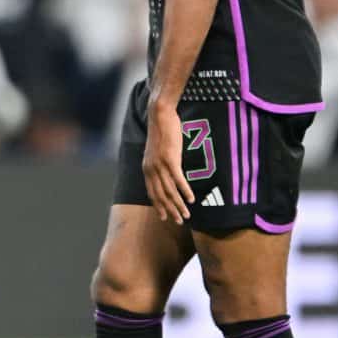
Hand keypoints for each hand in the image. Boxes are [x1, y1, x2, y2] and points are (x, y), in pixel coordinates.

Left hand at [142, 101, 192, 224]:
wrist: (159, 115)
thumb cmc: (161, 131)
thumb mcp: (158, 151)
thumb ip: (160, 163)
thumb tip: (167, 171)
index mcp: (147, 169)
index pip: (152, 193)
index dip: (159, 206)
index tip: (165, 217)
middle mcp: (151, 169)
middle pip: (161, 196)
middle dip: (170, 210)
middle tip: (179, 221)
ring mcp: (160, 165)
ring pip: (169, 190)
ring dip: (178, 205)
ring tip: (186, 215)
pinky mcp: (170, 159)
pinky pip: (178, 179)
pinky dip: (184, 190)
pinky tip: (191, 199)